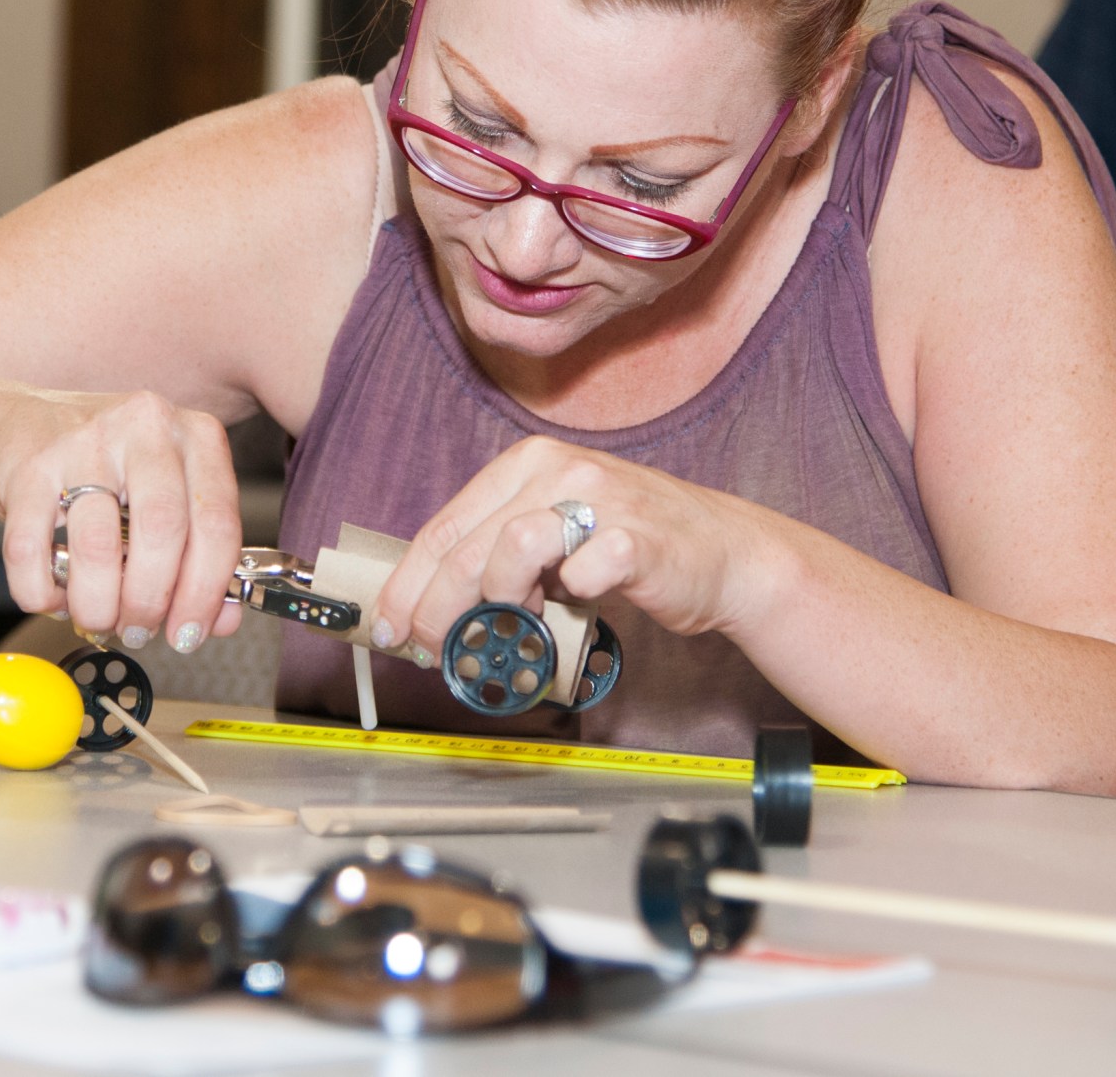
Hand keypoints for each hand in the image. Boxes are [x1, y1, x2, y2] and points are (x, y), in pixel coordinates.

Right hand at [0, 387, 244, 652]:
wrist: (16, 422)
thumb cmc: (106, 466)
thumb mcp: (166, 498)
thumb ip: (201, 555)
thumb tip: (220, 620)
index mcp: (195, 436)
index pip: (217, 523)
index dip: (206, 592)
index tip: (189, 633)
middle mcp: (145, 428)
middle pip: (163, 532)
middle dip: (151, 602)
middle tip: (139, 630)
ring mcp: (83, 443)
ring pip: (98, 546)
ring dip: (99, 605)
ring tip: (98, 618)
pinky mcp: (29, 468)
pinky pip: (31, 551)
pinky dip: (42, 592)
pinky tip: (53, 597)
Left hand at [369, 436, 768, 660]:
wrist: (724, 553)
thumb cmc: (630, 548)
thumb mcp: (553, 535)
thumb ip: (496, 557)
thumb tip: (429, 611)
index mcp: (527, 464)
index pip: (444, 528)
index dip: (409, 585)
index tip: (391, 628)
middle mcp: (558, 470)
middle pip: (467, 547)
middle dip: (437, 611)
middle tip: (435, 651)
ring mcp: (601, 499)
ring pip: (512, 549)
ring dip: (503, 601)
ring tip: (522, 619)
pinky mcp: (639, 537)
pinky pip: (584, 573)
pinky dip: (571, 600)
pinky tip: (578, 604)